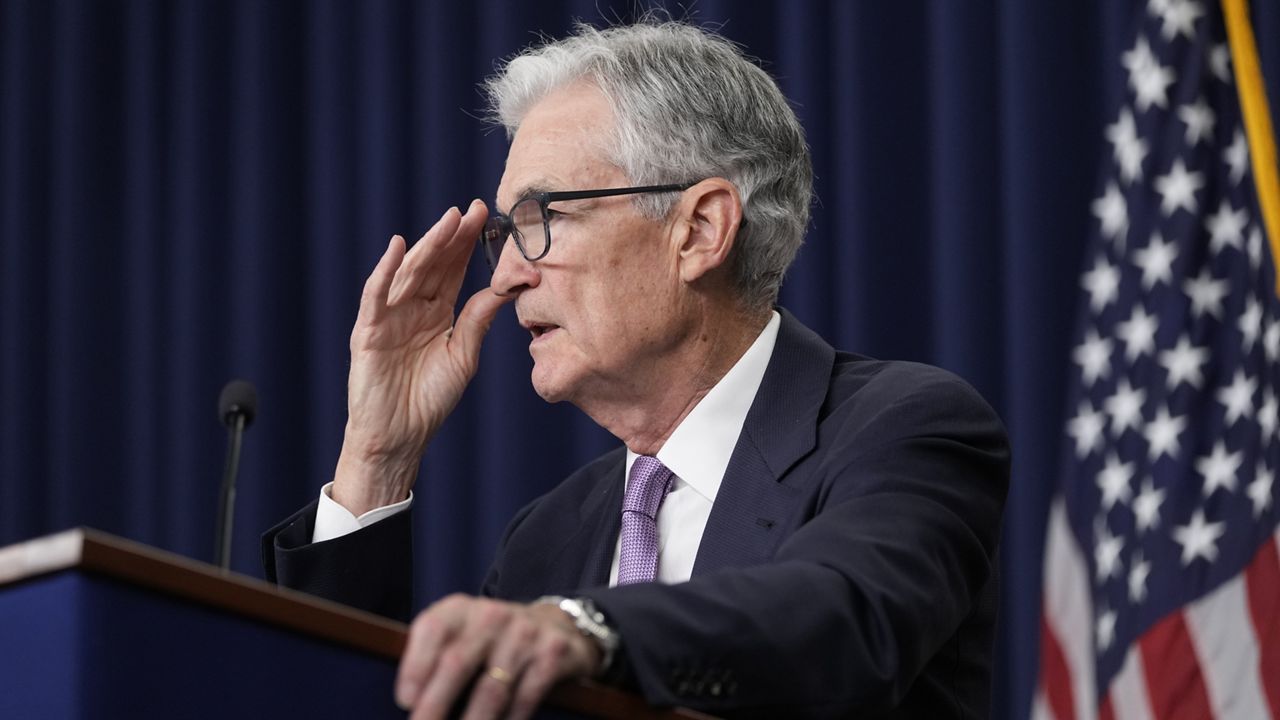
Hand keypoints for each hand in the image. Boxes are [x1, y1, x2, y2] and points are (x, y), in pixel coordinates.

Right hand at [332, 201, 510, 514]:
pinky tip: (399, 248)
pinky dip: (385, 271)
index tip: (487, 217)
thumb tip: (506, 288)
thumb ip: (478, 320)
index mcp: (436, 313)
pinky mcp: (368, 332)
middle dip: (452, 236)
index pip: (453, 270)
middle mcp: (412, 308)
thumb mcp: (464, 355)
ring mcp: (389, 317)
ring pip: (409, 273)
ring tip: (448, 221)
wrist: (400, 437)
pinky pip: (376, 296)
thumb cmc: (430, 400)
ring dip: (428, 245)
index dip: (467, 244)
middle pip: (433, 264)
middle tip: (472, 209)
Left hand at [395, 595, 601, 719]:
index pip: (433, 629)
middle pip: (457, 662)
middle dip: (435, 704)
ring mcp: (525, 633)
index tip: (405, 701)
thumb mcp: (463, 634)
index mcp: (460, 609)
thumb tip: (411, 702)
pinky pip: (524, 697)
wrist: (556, 626)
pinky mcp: (553, 653)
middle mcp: (492, 615)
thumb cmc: (494, 640)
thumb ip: (436, 657)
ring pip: (491, 689)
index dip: (415, 666)